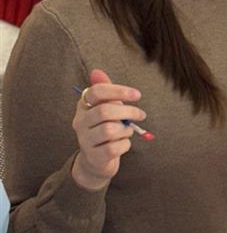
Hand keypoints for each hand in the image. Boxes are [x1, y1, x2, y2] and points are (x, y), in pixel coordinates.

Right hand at [71, 69, 144, 192]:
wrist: (96, 161)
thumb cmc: (104, 130)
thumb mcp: (105, 109)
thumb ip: (106, 92)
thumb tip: (97, 71)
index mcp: (83, 106)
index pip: (96, 92)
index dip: (118, 91)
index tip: (137, 95)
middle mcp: (80, 122)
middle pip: (104, 111)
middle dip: (128, 111)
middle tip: (141, 114)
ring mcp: (85, 140)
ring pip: (110, 130)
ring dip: (126, 130)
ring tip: (127, 131)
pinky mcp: (94, 156)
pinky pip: (114, 148)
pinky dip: (125, 144)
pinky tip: (123, 143)